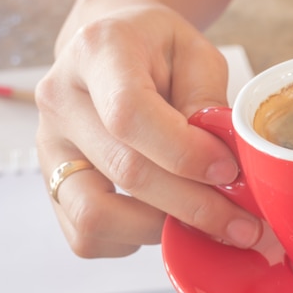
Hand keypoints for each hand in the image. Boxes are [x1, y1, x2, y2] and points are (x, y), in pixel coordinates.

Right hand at [36, 2, 261, 257]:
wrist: (113, 56)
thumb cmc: (158, 53)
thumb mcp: (196, 54)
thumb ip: (207, 101)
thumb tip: (219, 164)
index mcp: (98, 53)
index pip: (131, 114)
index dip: (185, 153)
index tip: (229, 171)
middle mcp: (61, 101)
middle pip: (125, 171)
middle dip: (194, 207)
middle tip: (242, 225)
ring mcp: (50, 148)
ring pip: (96, 216)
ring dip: (160, 229)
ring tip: (201, 222)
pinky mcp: (52, 185)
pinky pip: (87, 237)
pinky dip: (132, 240)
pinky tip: (163, 218)